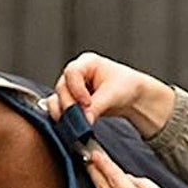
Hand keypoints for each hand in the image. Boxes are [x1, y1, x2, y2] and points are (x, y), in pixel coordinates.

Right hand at [46, 52, 175, 136]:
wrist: (131, 96)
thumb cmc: (125, 86)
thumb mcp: (112, 95)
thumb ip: (96, 107)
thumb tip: (84, 120)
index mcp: (86, 62)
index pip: (71, 73)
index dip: (76, 90)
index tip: (87, 104)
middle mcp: (76, 74)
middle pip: (62, 88)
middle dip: (70, 105)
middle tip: (81, 118)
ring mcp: (71, 88)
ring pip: (57, 99)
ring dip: (65, 113)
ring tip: (78, 123)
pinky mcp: (71, 101)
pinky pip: (59, 109)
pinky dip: (64, 118)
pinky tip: (74, 124)